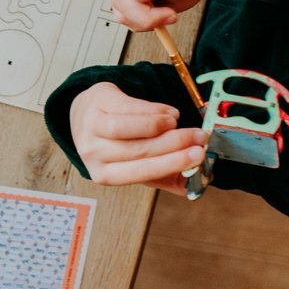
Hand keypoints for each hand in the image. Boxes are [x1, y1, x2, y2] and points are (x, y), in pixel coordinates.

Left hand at [70, 82, 206, 194]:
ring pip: (130, 128)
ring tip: (178, 123)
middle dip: (175, 144)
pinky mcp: (97, 102)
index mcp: (104, 174)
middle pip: (138, 150)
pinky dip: (153, 109)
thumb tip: (192, 186)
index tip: (198, 156)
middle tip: (199, 138)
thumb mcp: (134, 162)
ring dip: (160, 126)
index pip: (140, 172)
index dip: (171, 164)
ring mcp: (91, 127)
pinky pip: (128, 107)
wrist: (90, 114)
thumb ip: (162, 175)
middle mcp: (93, 153)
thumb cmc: (117, 142)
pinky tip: (168, 112)